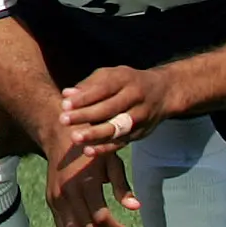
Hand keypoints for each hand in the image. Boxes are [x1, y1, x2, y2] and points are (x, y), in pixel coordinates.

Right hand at [47, 138, 135, 226]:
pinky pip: (61, 224)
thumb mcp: (112, 163)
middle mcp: (69, 192)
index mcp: (86, 183)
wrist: (61, 137)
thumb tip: (135, 207)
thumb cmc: (91, 150)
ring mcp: (57, 196)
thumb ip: (123, 187)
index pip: (101, 218)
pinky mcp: (51, 198)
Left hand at [54, 66, 167, 181]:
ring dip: (95, 134)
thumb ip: (89, 85)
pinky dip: (105, 148)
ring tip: (75, 138)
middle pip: (109, 109)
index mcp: (125, 80)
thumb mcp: (110, 75)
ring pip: (117, 128)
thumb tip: (67, 94)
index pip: (103, 89)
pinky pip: (122, 142)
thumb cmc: (127, 82)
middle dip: (86, 115)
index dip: (83, 98)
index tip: (64, 104)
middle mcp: (135, 99)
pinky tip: (89, 151)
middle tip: (63, 120)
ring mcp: (139, 117)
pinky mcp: (140, 133)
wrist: (162, 93)